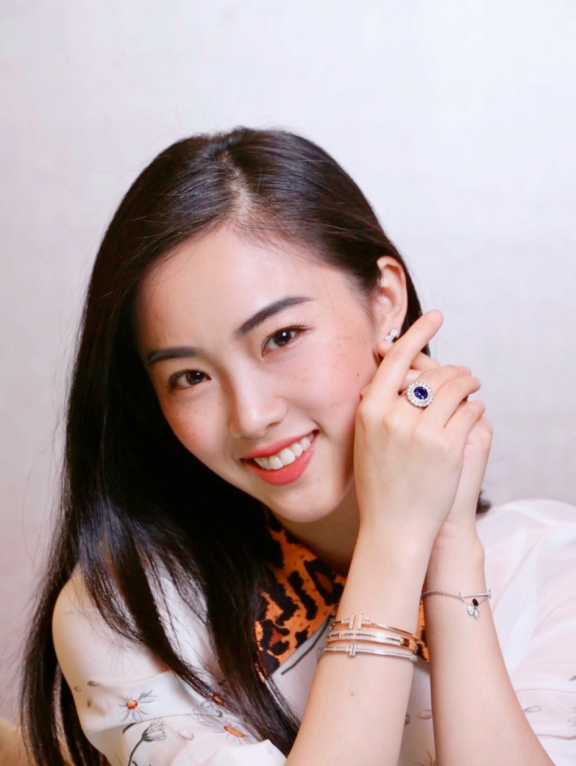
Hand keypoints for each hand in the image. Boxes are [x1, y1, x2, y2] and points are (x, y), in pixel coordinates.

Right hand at [374, 321, 491, 547]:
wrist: (393, 526)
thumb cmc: (379, 484)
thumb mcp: (365, 439)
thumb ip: (377, 406)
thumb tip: (395, 374)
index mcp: (369, 410)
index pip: (395, 359)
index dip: (418, 333)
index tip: (435, 317)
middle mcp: (393, 417)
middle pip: (431, 373)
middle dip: (453, 369)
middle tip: (465, 373)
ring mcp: (421, 432)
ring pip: (455, 387)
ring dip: (468, 382)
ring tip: (473, 385)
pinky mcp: (447, 447)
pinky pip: (470, 410)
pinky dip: (475, 408)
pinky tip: (473, 412)